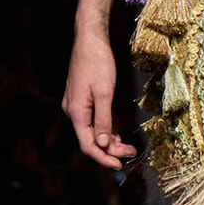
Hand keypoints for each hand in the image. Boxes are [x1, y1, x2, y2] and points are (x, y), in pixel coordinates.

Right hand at [63, 30, 137, 169]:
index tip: (119, 165)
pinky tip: (116, 132)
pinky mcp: (81, 99)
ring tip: (128, 145)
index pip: (87, 145)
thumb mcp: (105, 92)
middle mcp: (72, 111)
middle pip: (90, 140)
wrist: (89, 39)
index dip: (103, 158)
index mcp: (76, 112)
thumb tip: (103, 143)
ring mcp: (75, 105)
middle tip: (131, 153)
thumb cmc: (97, 61)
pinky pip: (91, 121)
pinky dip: (104, 129)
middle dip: (110, 150)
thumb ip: (103, 119)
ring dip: (108, 140)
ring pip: (91, 131)